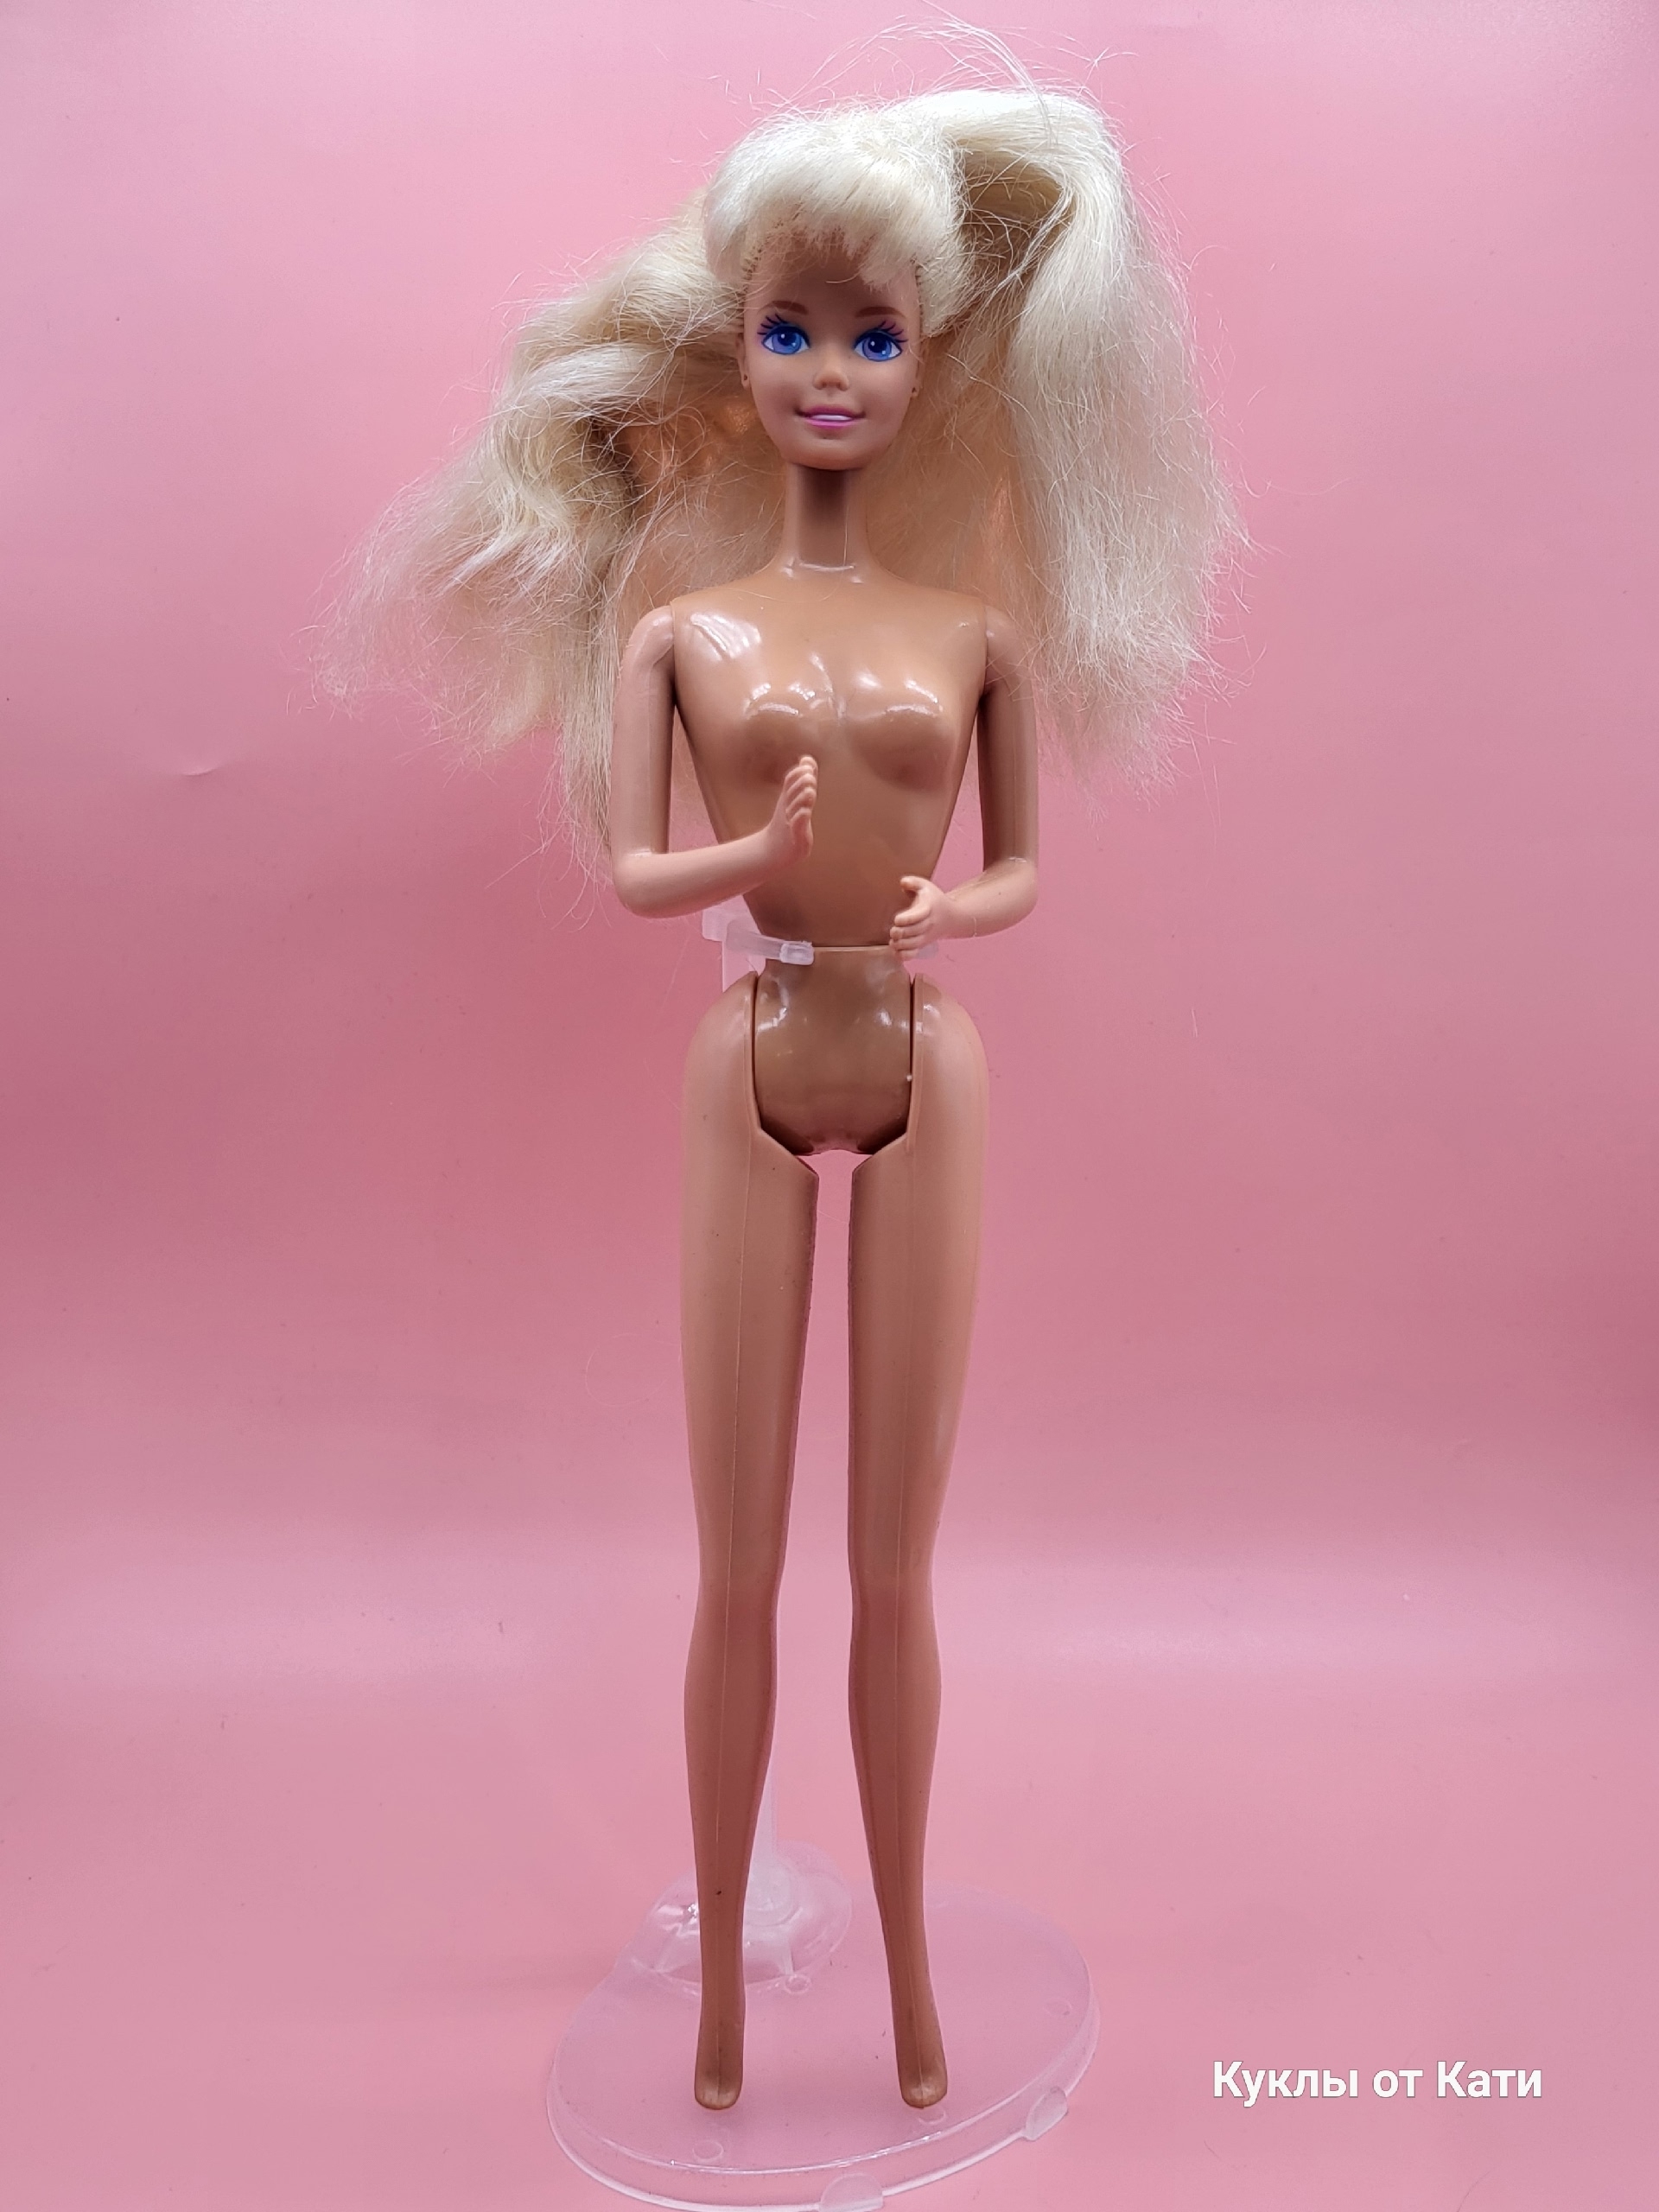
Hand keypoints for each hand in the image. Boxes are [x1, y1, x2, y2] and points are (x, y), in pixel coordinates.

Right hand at [760, 755, 816, 871]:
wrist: (775, 850)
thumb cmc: (788, 822)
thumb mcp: (795, 800)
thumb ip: (804, 780)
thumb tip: (807, 759)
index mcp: (788, 798)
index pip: (791, 779)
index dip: (799, 771)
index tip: (808, 766)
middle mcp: (788, 807)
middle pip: (793, 790)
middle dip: (802, 782)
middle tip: (810, 778)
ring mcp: (791, 821)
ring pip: (796, 806)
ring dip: (803, 798)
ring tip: (810, 792)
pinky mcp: (796, 835)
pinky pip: (797, 824)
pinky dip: (801, 817)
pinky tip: (806, 812)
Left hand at [889, 875, 959, 956]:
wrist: (952, 918)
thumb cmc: (934, 900)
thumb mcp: (926, 886)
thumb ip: (913, 882)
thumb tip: (903, 882)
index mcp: (928, 908)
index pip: (918, 915)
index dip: (906, 919)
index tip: (897, 919)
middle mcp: (928, 923)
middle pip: (914, 931)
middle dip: (900, 933)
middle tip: (893, 931)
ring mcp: (925, 936)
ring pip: (913, 944)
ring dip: (900, 945)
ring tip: (893, 941)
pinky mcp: (922, 944)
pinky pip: (914, 954)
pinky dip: (904, 955)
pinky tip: (896, 951)